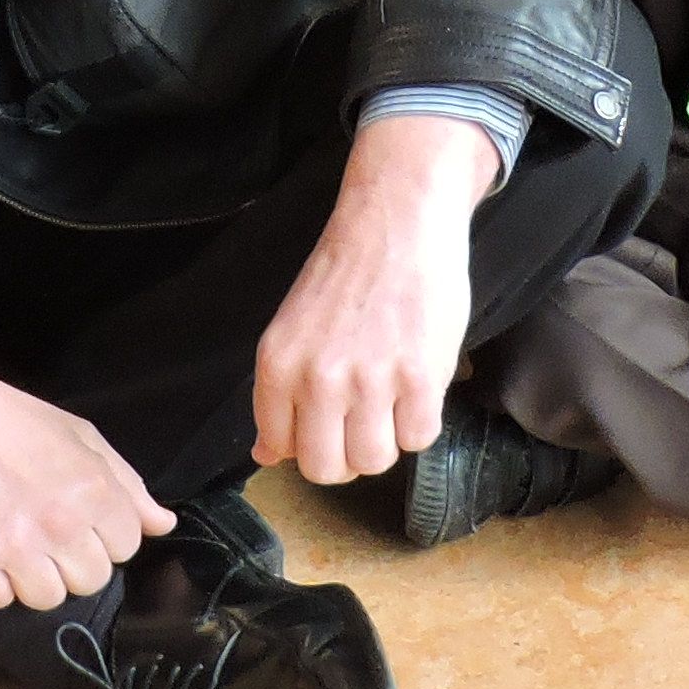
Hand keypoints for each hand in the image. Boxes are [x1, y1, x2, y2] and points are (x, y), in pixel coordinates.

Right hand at [0, 307, 172, 606]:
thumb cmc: (8, 418)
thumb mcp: (80, 436)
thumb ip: (127, 484)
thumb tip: (163, 524)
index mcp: (94, 491)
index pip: (125, 549)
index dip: (101, 534)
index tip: (75, 515)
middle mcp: (60, 525)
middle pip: (90, 580)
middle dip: (70, 558)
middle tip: (39, 525)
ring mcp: (15, 549)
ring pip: (48, 599)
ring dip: (31, 575)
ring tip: (10, 536)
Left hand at [252, 112, 496, 480]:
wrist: (398, 219)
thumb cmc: (348, 272)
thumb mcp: (293, 329)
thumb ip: (279, 395)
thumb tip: (266, 456)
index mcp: (277, 366)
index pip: (282, 449)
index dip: (310, 443)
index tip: (328, 422)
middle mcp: (317, 378)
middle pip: (326, 469)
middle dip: (347, 454)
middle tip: (363, 419)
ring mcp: (370, 380)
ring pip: (374, 462)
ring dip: (387, 439)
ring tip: (392, 397)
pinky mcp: (421, 377)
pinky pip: (419, 439)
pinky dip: (422, 420)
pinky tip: (418, 381)